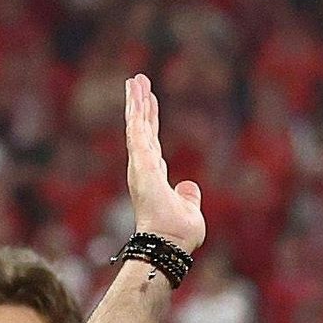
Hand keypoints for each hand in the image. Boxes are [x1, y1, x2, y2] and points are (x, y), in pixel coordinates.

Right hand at [122, 76, 205, 252]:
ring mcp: (140, 164)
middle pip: (142, 129)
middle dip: (140, 105)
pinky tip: (134, 92)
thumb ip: (188, 196)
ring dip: (135, 101)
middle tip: (138, 82)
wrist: (169, 243)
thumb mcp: (189, 209)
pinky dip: (135, 110)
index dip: (150, 123)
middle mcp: (144, 168)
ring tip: (135, 79)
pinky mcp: (140, 161)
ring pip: (137, 125)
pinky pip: (136, 129)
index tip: (149, 103)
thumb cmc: (178, 234)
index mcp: (155, 177)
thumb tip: (188, 185)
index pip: (152, 143)